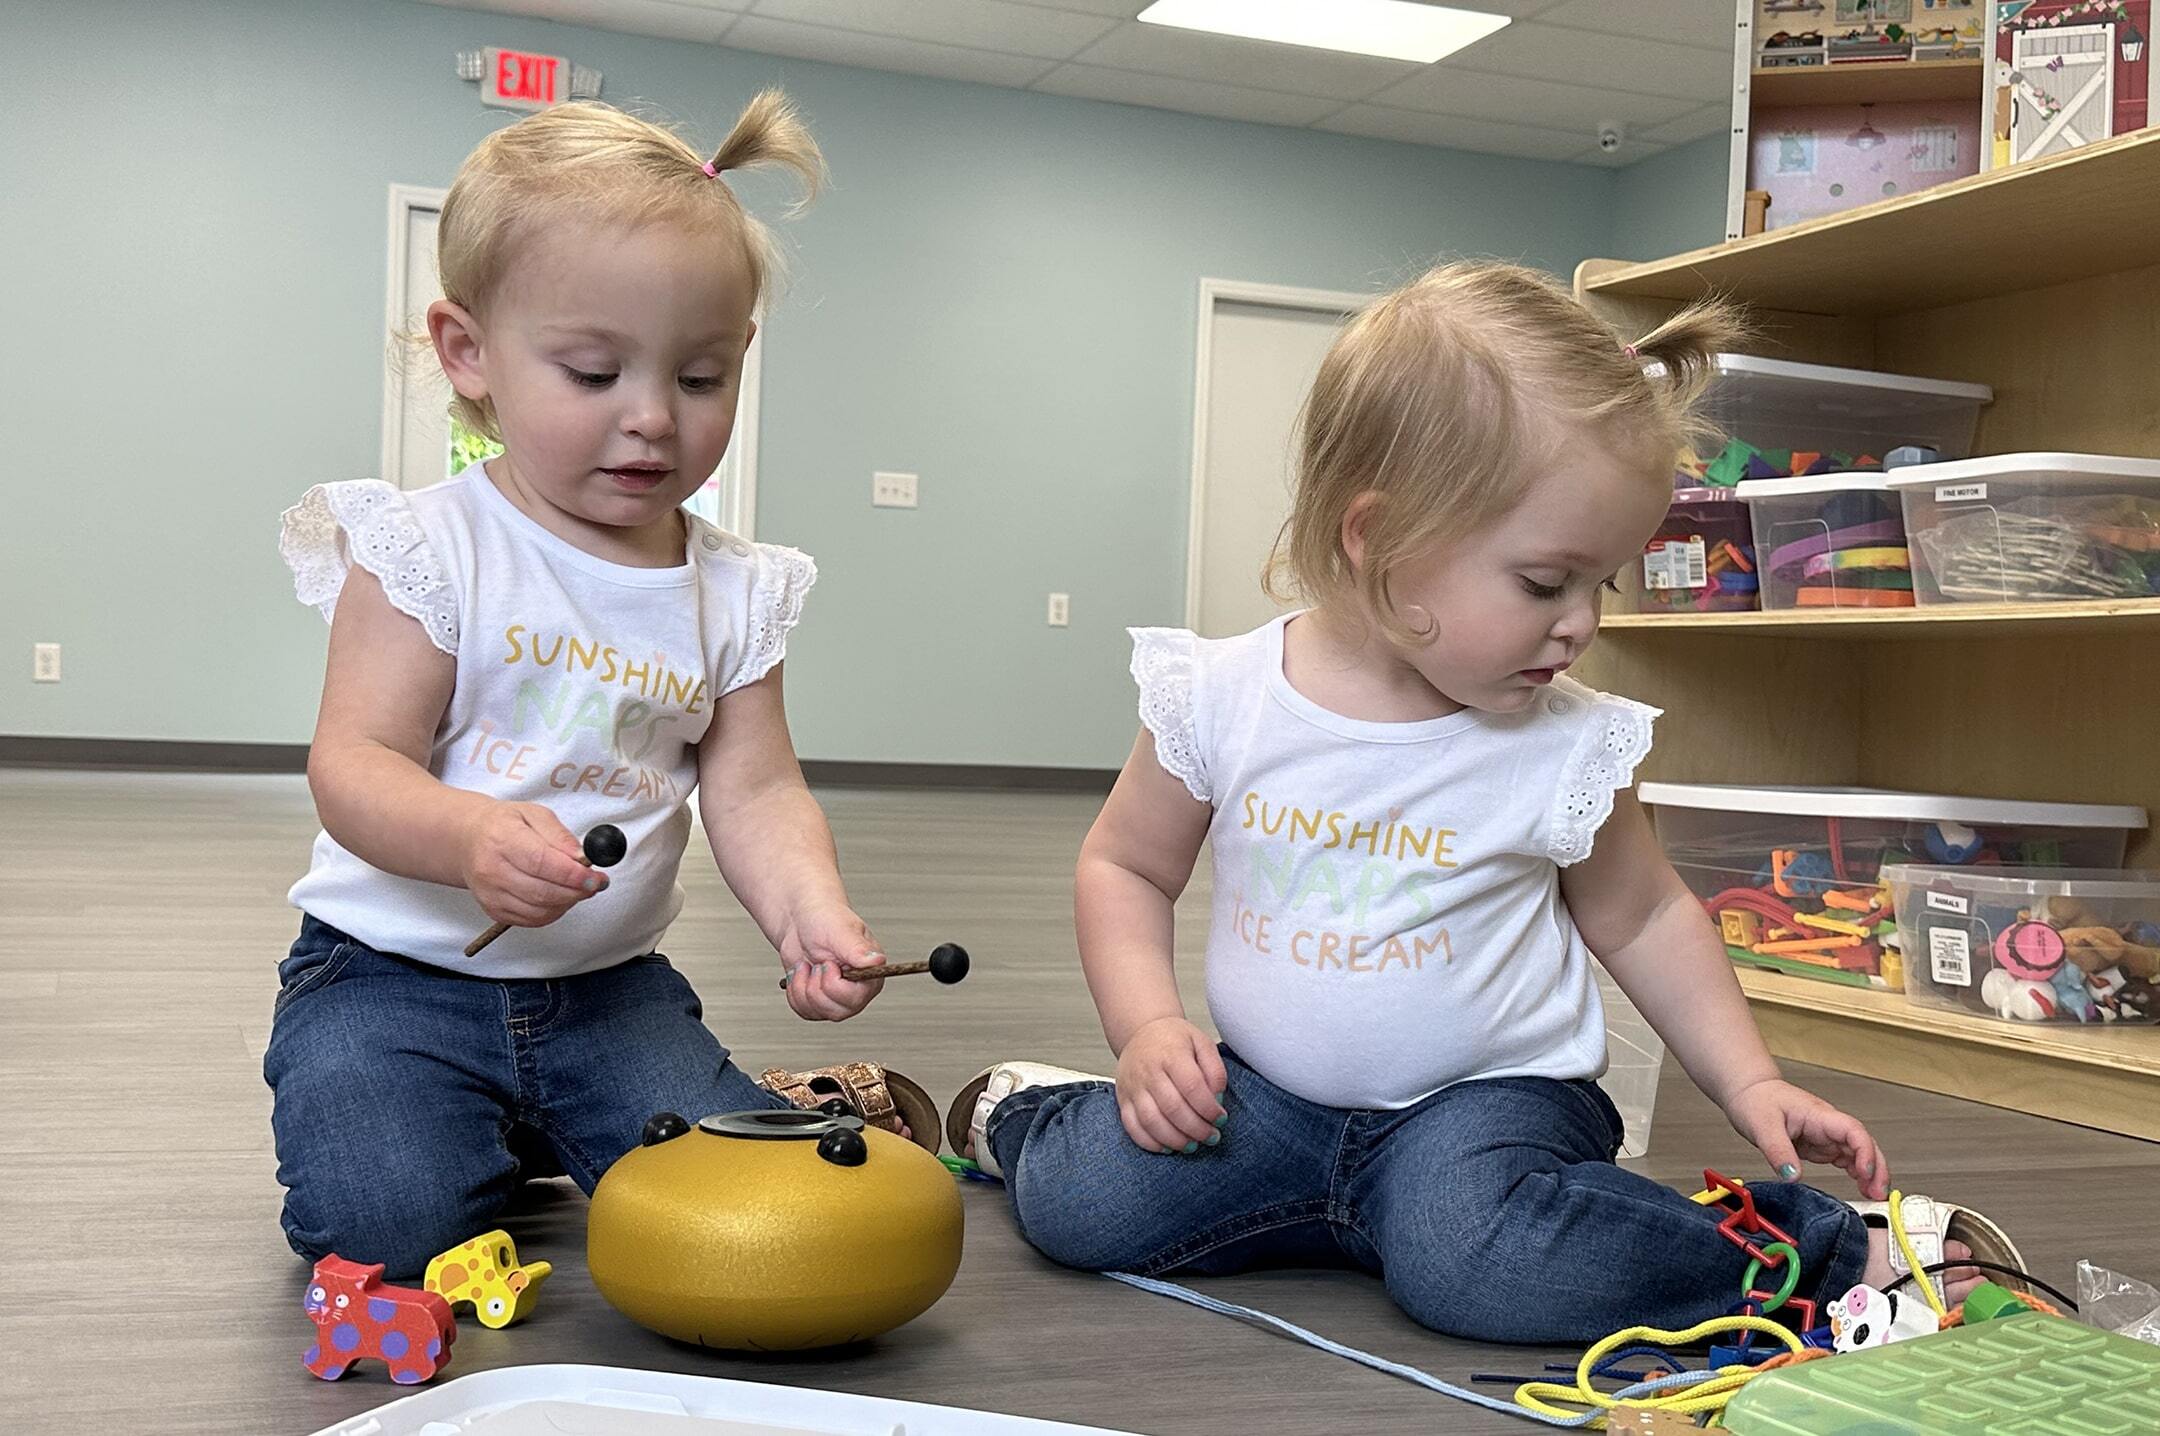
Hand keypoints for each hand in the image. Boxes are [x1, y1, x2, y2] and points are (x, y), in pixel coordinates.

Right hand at [459, 801, 605, 927]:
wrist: (468, 840)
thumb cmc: (503, 825)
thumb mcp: (534, 814)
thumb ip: (560, 836)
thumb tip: (582, 857)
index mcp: (502, 840)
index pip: (541, 863)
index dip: (572, 874)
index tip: (595, 877)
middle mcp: (492, 870)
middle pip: (542, 892)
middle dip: (577, 891)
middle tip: (596, 883)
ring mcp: (490, 894)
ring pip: (539, 911)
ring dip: (567, 903)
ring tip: (578, 888)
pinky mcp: (493, 910)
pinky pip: (532, 920)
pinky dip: (553, 912)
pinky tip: (560, 897)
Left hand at [778, 904, 883, 1021]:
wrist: (801, 920)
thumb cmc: (825, 919)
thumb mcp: (841, 931)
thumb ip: (859, 950)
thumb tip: (878, 962)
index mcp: (871, 974)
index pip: (856, 997)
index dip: (834, 984)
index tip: (826, 963)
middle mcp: (858, 990)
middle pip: (836, 1011)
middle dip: (816, 986)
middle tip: (818, 963)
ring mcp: (838, 999)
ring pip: (817, 1012)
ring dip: (803, 986)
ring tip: (808, 965)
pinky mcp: (820, 1002)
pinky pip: (804, 1011)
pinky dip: (795, 991)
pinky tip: (802, 973)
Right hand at [1114, 1017, 1227, 1153]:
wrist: (1140, 1032)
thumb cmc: (1174, 1040)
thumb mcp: (1202, 1043)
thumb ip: (1215, 1070)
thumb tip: (1217, 1100)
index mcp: (1171, 1053)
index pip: (1191, 1086)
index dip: (1208, 1108)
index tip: (1221, 1118)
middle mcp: (1148, 1070)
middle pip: (1172, 1108)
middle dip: (1196, 1129)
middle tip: (1211, 1137)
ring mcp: (1133, 1086)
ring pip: (1151, 1121)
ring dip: (1175, 1139)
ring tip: (1192, 1145)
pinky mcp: (1123, 1099)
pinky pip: (1132, 1127)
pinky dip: (1150, 1143)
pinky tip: (1168, 1146)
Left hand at [1723, 1077, 1888, 1199]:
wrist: (1749, 1092)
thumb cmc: (1757, 1099)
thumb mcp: (1762, 1126)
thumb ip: (1778, 1151)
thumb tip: (1792, 1176)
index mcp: (1819, 1115)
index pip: (1853, 1131)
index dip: (1865, 1152)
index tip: (1866, 1173)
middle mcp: (1828, 1125)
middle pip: (1864, 1144)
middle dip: (1877, 1168)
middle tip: (1879, 1193)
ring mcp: (1826, 1135)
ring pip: (1859, 1153)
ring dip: (1870, 1173)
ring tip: (1874, 1195)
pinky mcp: (1820, 1145)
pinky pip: (1846, 1159)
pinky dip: (1857, 1173)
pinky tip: (1862, 1186)